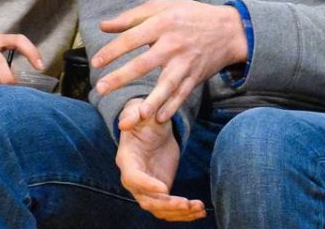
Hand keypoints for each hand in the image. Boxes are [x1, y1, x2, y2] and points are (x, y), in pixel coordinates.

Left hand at [93, 0, 246, 125]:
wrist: (228, 29)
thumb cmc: (189, 15)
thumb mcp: (162, 7)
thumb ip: (131, 17)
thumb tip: (103, 26)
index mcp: (163, 23)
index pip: (133, 38)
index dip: (113, 50)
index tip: (95, 62)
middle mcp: (174, 44)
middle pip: (144, 63)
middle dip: (122, 77)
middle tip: (101, 88)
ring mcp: (186, 62)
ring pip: (166, 84)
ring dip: (152, 100)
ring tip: (137, 114)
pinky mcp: (195, 76)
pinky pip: (182, 94)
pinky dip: (172, 107)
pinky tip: (159, 119)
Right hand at [116, 99, 205, 221]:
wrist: (152, 127)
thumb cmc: (143, 118)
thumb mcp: (139, 111)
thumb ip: (132, 114)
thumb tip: (124, 122)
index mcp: (127, 160)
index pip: (133, 178)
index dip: (147, 185)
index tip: (164, 188)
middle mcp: (134, 179)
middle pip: (147, 200)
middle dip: (167, 205)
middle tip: (186, 203)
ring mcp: (147, 188)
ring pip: (160, 209)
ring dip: (179, 212)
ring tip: (199, 209)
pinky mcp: (160, 192)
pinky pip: (170, 209)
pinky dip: (184, 213)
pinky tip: (200, 211)